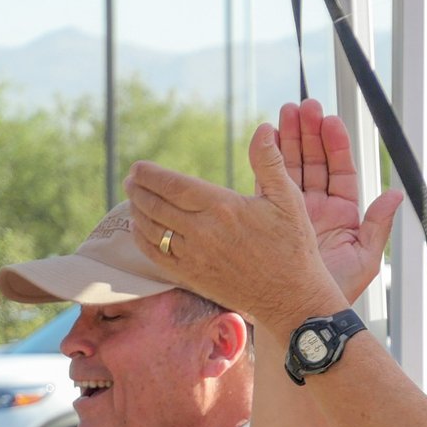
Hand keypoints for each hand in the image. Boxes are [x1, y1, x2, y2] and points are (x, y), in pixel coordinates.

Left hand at [125, 100, 400, 330]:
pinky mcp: (192, 277)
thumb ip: (270, 162)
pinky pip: (154, 255)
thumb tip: (261, 128)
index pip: (171, 184)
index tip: (139, 167)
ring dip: (136, 211)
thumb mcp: (289, 200)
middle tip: (131, 179)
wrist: (293, 299)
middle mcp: (202, 231)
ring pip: (149, 228)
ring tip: (133, 199)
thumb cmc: (294, 247)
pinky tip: (140, 229)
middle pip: (153, 204)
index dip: (149, 173)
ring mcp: (194, 256)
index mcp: (222, 207)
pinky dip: (141, 239)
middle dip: (137, 188)